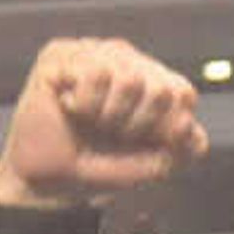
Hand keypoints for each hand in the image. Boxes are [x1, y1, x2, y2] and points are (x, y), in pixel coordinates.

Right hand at [0, 39, 207, 210]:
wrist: (46, 181)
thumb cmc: (98, 166)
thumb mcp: (150, 166)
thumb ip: (182, 150)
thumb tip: (187, 126)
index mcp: (152, 80)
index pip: (182, 94)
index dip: (166, 128)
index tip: (141, 145)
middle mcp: (127, 60)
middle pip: (160, 87)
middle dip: (136, 126)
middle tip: (110, 132)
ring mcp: (94, 52)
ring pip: (129, 77)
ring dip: (108, 115)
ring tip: (90, 120)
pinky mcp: (62, 53)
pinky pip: (95, 72)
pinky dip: (85, 103)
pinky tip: (69, 106)